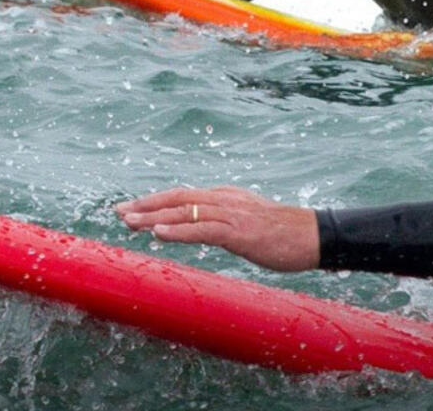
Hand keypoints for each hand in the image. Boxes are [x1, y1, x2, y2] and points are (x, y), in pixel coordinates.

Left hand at [116, 186, 318, 271]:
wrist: (314, 236)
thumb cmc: (285, 235)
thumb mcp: (250, 223)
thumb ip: (227, 222)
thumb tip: (206, 229)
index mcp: (228, 197)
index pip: (185, 196)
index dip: (156, 201)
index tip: (132, 208)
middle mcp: (226, 200)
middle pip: (179, 199)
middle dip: (146, 205)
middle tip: (119, 211)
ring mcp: (233, 214)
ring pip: (186, 211)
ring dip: (154, 216)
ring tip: (130, 221)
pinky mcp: (239, 232)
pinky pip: (203, 229)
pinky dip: (179, 230)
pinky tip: (159, 233)